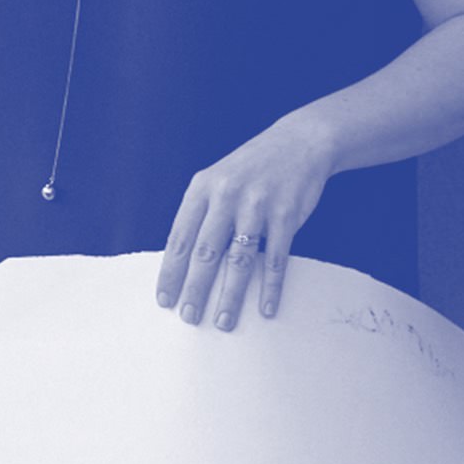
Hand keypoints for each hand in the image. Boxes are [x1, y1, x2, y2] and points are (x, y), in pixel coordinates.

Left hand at [154, 117, 338, 331]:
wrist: (299, 143)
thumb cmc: (250, 168)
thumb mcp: (216, 181)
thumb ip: (201, 214)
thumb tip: (182, 260)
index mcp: (201, 188)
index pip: (180, 238)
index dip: (170, 271)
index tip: (164, 299)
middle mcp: (226, 196)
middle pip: (206, 253)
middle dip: (195, 289)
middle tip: (189, 318)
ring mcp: (258, 206)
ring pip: (239, 260)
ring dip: (230, 295)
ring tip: (223, 321)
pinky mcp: (287, 215)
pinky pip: (276, 259)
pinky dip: (271, 287)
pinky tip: (267, 308)